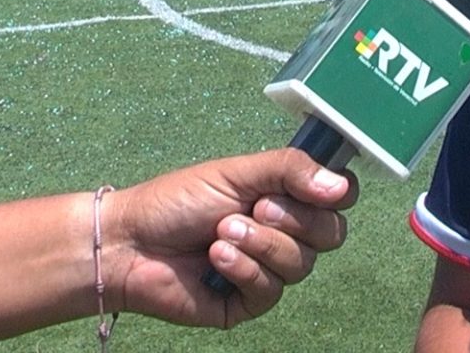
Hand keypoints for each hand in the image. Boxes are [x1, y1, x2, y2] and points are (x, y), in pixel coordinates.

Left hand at [103, 148, 356, 328]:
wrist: (129, 243)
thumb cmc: (177, 201)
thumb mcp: (237, 172)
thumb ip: (290, 169)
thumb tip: (340, 186)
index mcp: (287, 197)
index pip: (341, 198)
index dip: (335, 194)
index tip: (314, 189)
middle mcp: (285, 234)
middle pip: (332, 234)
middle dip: (293, 219)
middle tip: (255, 207)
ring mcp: (269, 269)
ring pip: (302, 263)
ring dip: (261, 243)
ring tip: (221, 232)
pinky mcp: (249, 301)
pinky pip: (271, 290)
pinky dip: (243, 269)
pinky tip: (214, 258)